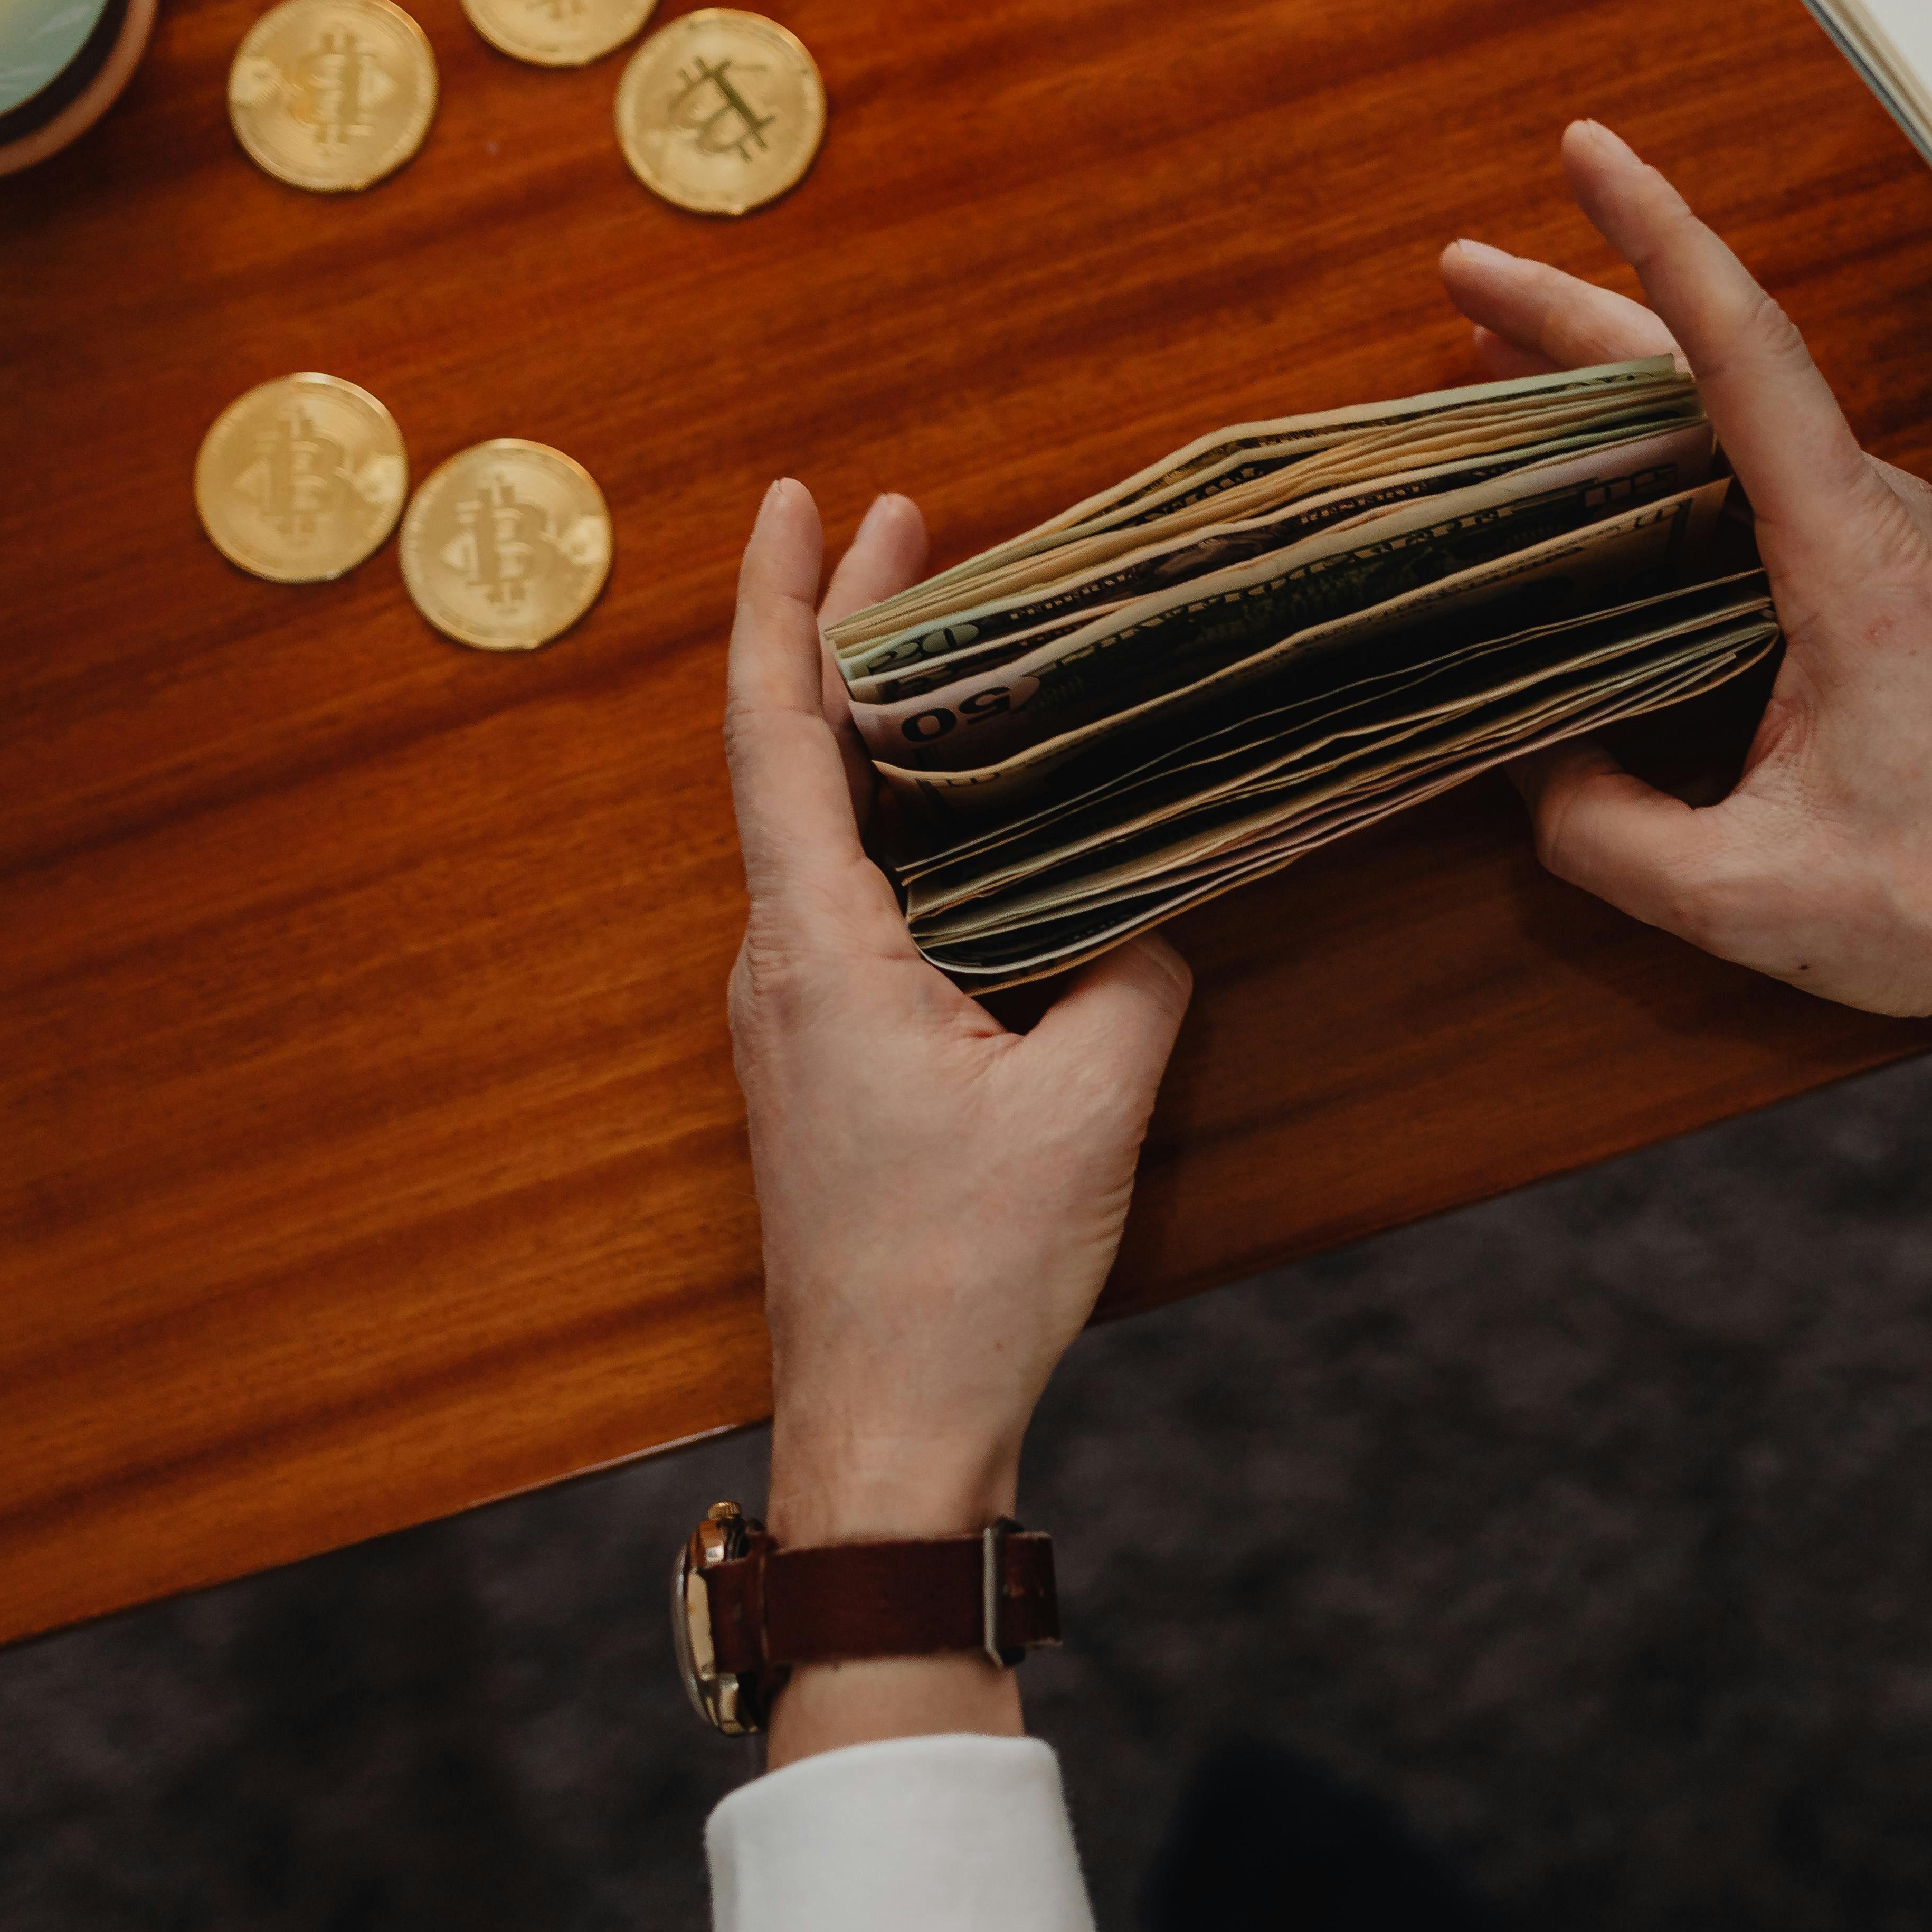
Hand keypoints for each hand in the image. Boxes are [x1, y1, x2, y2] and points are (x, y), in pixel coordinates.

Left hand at [723, 479, 1192, 1756]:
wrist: (888, 1429)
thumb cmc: (966, 1273)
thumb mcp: (1090, 1104)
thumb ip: (1135, 979)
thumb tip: (1154, 920)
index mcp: (819, 953)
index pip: (777, 735)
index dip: (782, 605)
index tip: (802, 502)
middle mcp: (779, 969)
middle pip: (794, 763)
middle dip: (848, 637)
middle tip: (909, 531)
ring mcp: (794, 1021)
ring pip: (823, 837)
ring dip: (881, 739)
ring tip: (955, 652)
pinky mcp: (826, 1067)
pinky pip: (853, 908)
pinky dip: (902, 831)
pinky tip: (972, 824)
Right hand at [1440, 124, 1931, 1126]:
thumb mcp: (1734, 896)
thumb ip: (1600, 830)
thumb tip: (1524, 762)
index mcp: (1853, 562)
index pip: (1744, 358)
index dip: (1657, 242)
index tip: (1587, 152)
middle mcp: (1883, 521)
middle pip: (1720, 370)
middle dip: (1582, 309)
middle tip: (1460, 271)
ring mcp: (1894, 542)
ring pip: (1740, 420)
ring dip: (1619, 381)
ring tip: (1496, 355)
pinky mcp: (1890, 579)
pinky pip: (1764, 479)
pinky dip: (1669, 451)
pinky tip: (1595, 473)